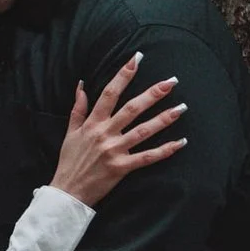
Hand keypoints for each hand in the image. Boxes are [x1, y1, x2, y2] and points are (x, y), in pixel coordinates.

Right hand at [49, 52, 185, 207]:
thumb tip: (81, 85)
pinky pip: (147, 157)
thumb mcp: (70, 132)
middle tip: (171, 81)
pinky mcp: (122, 168)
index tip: (137, 59)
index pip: (109, 93)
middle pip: (132, 109)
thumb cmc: (69, 161)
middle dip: (153, 93)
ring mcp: (115, 151)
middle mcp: (105, 134)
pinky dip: (164, 150)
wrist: (67, 191)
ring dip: (164, 119)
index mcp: (93, 123)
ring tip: (182, 108)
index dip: (124, 75)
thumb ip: (78, 108)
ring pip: (143, 131)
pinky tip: (180, 142)